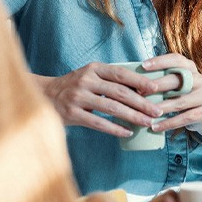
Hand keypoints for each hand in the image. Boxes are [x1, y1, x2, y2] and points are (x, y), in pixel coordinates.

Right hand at [38, 62, 163, 135]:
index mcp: (92, 68)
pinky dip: (115, 128)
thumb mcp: (89, 76)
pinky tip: (128, 132)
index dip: (139, 80)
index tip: (156, 89)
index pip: (120, 73)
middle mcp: (85, 80)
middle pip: (119, 91)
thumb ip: (109, 81)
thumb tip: (141, 89)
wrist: (44, 96)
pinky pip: (99, 122)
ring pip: (112, 107)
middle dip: (141, 102)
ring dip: (133, 116)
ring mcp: (78, 97)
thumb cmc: (74, 87)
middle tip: (157, 111)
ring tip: (147, 123)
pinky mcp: (73, 113)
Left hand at [141, 53, 201, 134]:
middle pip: (177, 80)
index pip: (176, 59)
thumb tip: (130, 77)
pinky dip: (168, 123)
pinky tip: (155, 126)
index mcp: (190, 67)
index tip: (143, 66)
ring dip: (161, 108)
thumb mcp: (173, 83)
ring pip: (180, 101)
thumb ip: (159, 77)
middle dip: (156, 86)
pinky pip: (185, 118)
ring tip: (145, 113)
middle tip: (139, 92)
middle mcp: (200, 79)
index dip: (160, 61)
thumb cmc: (179, 94)